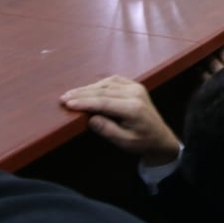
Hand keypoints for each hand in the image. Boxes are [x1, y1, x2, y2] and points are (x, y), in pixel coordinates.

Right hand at [60, 76, 179, 165]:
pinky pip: (114, 81)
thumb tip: (90, 118)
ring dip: (88, 88)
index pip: (104, 102)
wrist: (160, 136)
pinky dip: (99, 84)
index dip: (84, 102)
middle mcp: (135, 93)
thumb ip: (107, 130)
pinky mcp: (135, 86)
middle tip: (63, 98)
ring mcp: (136, 87)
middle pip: (103, 90)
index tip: (68, 103)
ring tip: (71, 94)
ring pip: (107, 84)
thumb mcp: (124, 142)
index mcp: (133, 108)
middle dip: (81, 94)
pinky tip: (88, 89)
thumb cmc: (142, 142)